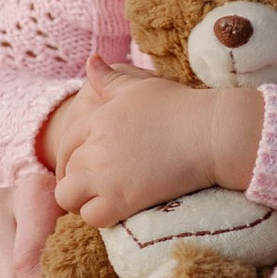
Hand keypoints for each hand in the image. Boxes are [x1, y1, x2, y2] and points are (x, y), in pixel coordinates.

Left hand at [50, 61, 262, 228]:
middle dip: (74, 179)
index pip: (66, 142)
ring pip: (68, 196)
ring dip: (79, 200)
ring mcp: (106, 175)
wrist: (210, 134)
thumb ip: (110, 78)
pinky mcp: (122, 200)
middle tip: (90, 187)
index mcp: (97, 119)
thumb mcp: (140, 86)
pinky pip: (92, 217)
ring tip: (96, 200)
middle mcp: (95, 147)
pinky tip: (113, 211)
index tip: (79, 166)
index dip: (68, 156)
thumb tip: (90, 60)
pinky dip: (98, 217)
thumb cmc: (180, 107)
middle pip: (66, 169)